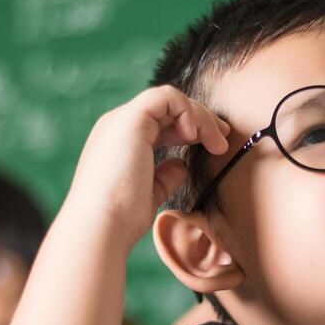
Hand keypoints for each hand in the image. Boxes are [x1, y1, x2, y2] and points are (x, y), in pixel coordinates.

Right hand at [63, 86, 230, 242]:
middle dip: (200, 118)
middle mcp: (117, 126)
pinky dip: (188, 111)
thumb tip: (182, 165)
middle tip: (223, 139)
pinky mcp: (131, 120)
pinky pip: (166, 97)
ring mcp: (122, 120)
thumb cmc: (121, 219)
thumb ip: (164, 176)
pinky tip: (195, 136)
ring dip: (199, 116)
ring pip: (169, 99)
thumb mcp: (150, 193)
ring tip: (217, 142)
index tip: (215, 146)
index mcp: (119, 142)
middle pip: (166, 108)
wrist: (100, 227)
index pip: (158, 122)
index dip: (189, 129)